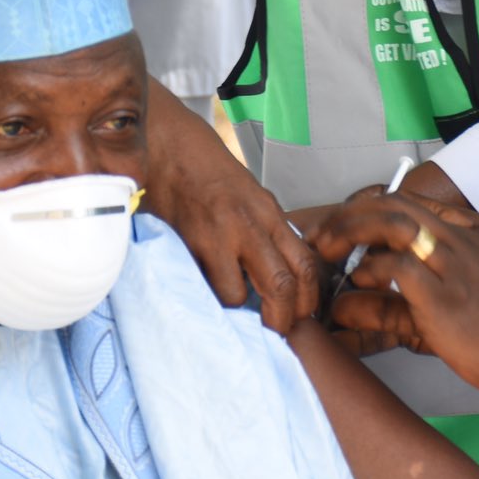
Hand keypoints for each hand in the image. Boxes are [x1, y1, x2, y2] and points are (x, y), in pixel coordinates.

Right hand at [140, 80, 320, 332]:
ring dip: (237, 312)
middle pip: (281, 286)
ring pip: (238, 294)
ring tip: (236, 315)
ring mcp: (218, 234)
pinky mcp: (188, 242)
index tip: (301, 314)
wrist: (171, 147)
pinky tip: (208, 296)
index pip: (305, 264)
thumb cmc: (209, 173)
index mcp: (270, 214)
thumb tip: (282, 273)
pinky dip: (208, 298)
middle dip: (281, 319)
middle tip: (275, 331)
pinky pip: (203, 284)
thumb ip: (268, 233)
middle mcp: (250, 224)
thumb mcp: (253, 197)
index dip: (308, 299)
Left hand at [310, 193, 478, 401]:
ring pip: (391, 226)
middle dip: (350, 215)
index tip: (345, 223)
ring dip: (350, 232)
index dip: (370, 208)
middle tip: (321, 234)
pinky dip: (372, 271)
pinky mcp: (444, 298)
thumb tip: (395, 279)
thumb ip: (444, 269)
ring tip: (325, 249)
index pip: (410, 201)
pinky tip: (358, 279)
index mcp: (470, 230)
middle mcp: (460, 239)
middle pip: (393, 205)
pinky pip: (397, 270)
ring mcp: (453, 265)